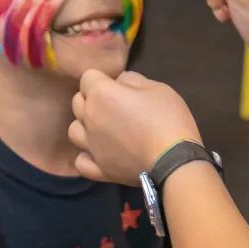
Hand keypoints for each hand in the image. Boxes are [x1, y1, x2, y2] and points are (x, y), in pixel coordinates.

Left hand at [70, 70, 201, 184]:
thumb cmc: (168, 118)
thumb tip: (120, 81)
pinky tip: (100, 154)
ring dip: (85, 126)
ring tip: (105, 129)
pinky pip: (81, 161)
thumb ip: (133, 80)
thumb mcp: (157, 88)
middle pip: (77, 102)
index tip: (119, 87)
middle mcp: (90, 118)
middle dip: (92, 99)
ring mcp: (91, 146)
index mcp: (102, 94)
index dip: (103, 79)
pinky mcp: (99, 170)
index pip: (88, 77)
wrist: (174, 161)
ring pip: (74, 130)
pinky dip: (88, 156)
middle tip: (115, 105)